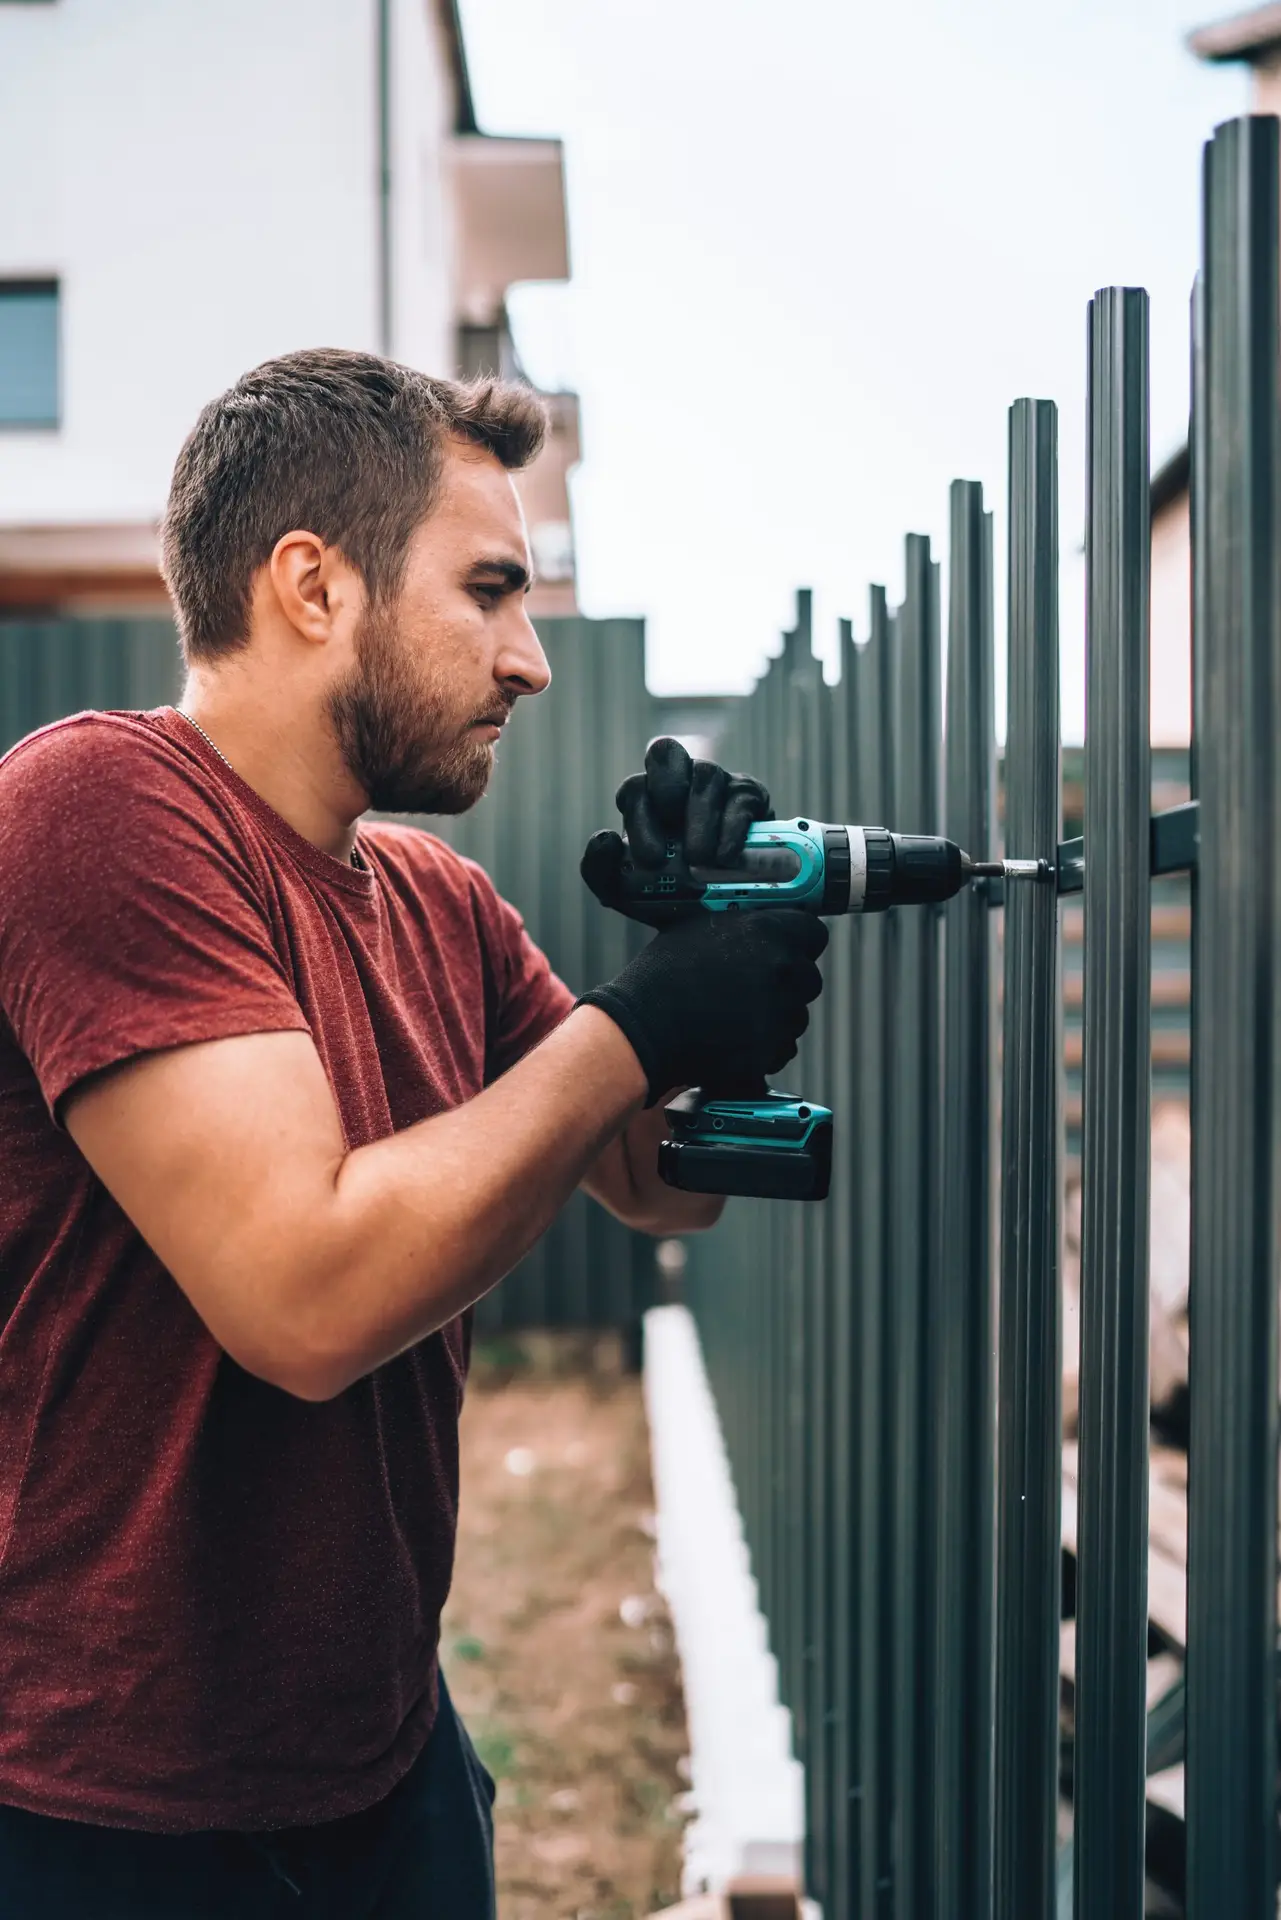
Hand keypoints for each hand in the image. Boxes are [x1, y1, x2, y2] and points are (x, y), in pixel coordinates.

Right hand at [576, 906, 827, 1106]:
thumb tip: (759, 928)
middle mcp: (782, 972)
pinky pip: (781, 1049)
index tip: (790, 947)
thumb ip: (741, 927)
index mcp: (769, 933)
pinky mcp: (768, 1052)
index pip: (814, 933)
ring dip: (776, 1016)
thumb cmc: (661, 977)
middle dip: (788, 983)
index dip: (800, 941)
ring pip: (796, 1016)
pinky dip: (764, 1048)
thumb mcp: (698, 929)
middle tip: (756, 986)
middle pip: (808, 978)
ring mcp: (778, 1015)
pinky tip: (735, 1040)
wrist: (642, 1029)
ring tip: (737, 1016)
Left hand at [581, 737, 772, 910]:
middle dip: (666, 789)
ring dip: (700, 820)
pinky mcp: (751, 797)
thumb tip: (605, 837)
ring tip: (701, 861)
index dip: (640, 817)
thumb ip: (600, 870)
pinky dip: (731, 829)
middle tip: (674, 837)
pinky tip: (725, 858)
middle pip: (665, 753)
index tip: (652, 858)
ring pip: (705, 775)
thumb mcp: (628, 894)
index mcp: (647, 802)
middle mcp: (680, 784)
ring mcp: (718, 785)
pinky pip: (740, 798)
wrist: (722, 920)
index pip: (635, 788)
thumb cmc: (673, 898)